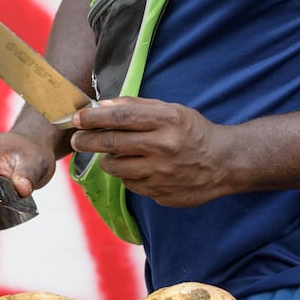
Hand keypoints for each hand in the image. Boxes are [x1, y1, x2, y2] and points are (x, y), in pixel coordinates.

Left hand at [69, 97, 232, 206]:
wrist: (224, 163)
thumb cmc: (193, 132)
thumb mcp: (171, 110)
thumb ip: (137, 106)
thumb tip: (102, 105)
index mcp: (167, 121)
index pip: (121, 116)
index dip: (94, 117)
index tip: (77, 117)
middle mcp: (163, 147)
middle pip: (113, 143)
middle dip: (87, 140)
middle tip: (76, 139)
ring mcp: (161, 173)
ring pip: (116, 167)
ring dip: (106, 159)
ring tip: (109, 153)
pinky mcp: (161, 194)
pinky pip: (130, 184)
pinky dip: (125, 175)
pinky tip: (134, 167)